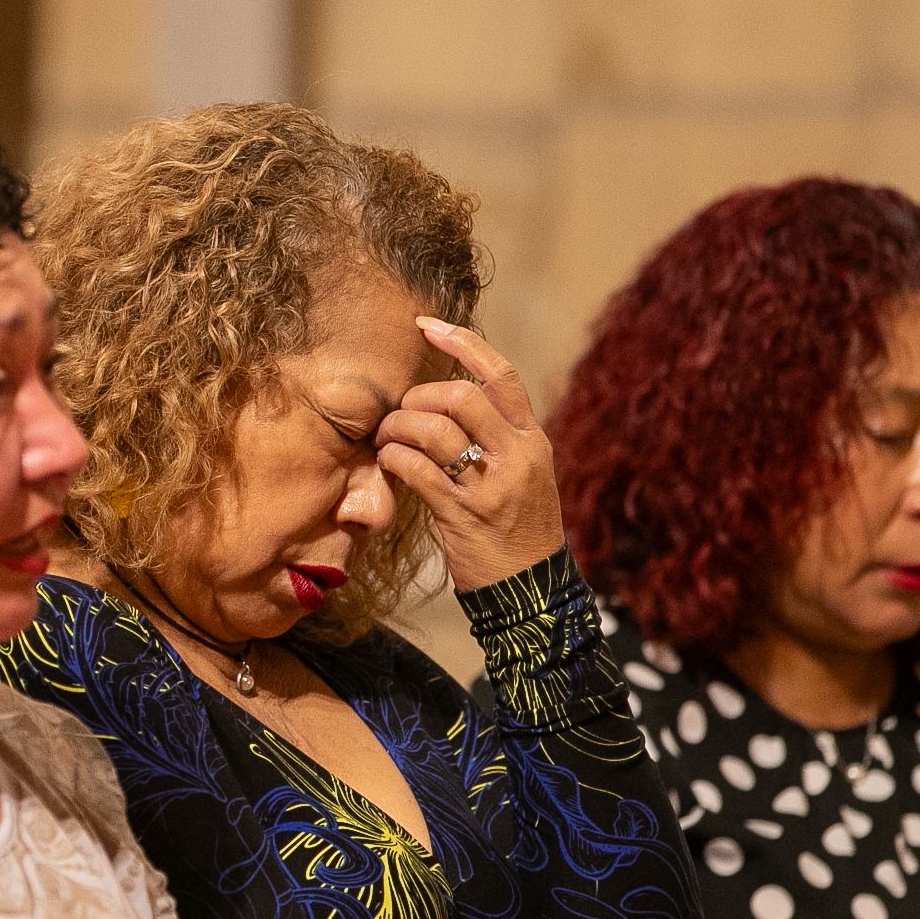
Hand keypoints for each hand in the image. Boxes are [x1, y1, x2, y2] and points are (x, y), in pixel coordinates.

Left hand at [375, 317, 564, 591]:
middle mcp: (518, 457)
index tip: (426, 327)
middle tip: (401, 413)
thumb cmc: (518, 530)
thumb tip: (449, 401)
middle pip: (463, 396)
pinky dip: (395, 459)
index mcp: (533, 440)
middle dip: (420, 397)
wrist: (532, 591)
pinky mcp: (464, 516)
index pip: (502, 375)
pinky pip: (419, 471)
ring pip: (436, 431)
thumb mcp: (524, 475)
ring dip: (399, 428)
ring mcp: (493, 487)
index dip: (463, 343)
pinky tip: (389, 463)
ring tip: (386, 439)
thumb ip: (497, 438)